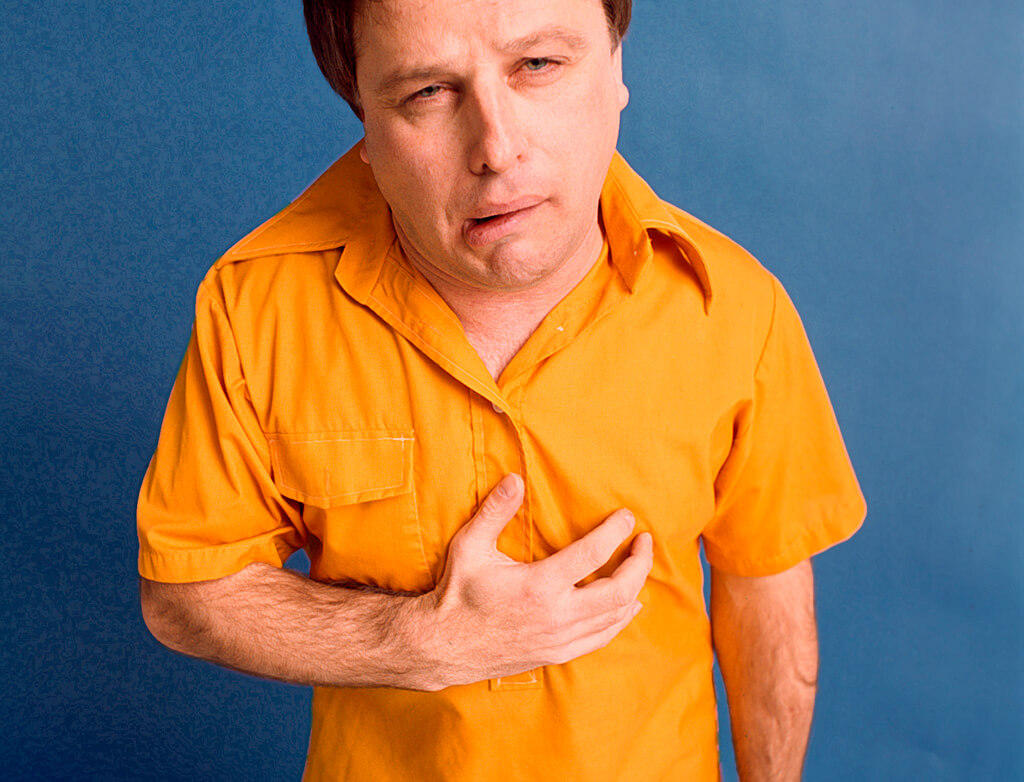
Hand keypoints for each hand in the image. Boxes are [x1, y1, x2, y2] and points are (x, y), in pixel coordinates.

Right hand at [408, 473, 652, 689]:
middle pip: (618, 590)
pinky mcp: (557, 653)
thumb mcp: (470, 546)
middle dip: (639, 563)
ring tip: (639, 564)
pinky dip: (620, 619)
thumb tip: (515, 478)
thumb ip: (495, 511)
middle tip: (644, 541)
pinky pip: (601, 637)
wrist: (443, 646)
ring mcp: (559, 639)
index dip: (616, 532)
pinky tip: (628, 605)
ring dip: (634, 588)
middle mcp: (556, 615)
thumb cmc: (457, 592)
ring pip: (614, 616)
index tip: (627, 517)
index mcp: (539, 586)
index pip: (593, 555)